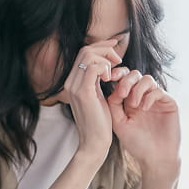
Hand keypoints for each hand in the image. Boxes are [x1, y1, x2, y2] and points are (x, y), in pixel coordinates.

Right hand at [60, 38, 125, 155]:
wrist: (93, 142)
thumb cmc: (99, 121)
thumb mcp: (97, 95)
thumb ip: (97, 80)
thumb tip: (106, 65)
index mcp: (72, 81)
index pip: (83, 53)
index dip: (100, 47)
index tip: (115, 50)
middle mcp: (70, 82)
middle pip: (85, 50)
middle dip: (105, 49)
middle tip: (118, 61)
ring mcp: (74, 86)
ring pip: (88, 55)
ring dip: (106, 59)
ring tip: (116, 71)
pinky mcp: (83, 92)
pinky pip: (93, 68)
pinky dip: (105, 68)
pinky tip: (111, 78)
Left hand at [107, 70, 180, 177]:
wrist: (155, 157)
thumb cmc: (136, 143)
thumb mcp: (119, 122)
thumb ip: (113, 104)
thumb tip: (111, 86)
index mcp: (129, 99)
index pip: (123, 79)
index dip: (116, 75)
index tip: (107, 78)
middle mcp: (143, 96)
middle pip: (135, 75)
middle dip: (127, 80)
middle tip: (122, 93)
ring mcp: (157, 99)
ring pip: (147, 79)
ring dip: (137, 89)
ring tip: (133, 105)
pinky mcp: (169, 103)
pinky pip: (158, 91)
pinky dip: (149, 97)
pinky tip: (143, 108)